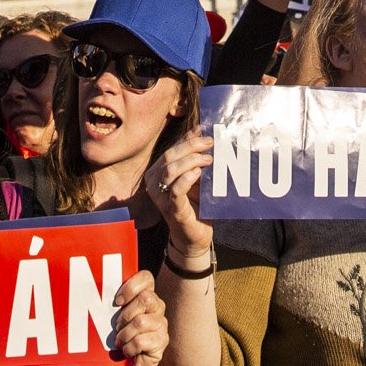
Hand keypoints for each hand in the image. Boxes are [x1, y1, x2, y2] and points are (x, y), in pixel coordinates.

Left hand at [107, 272, 167, 365]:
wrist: (124, 364)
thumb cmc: (117, 336)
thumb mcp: (110, 318)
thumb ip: (108, 303)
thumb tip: (91, 291)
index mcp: (146, 295)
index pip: (146, 278)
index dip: (132, 286)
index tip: (117, 301)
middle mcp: (157, 307)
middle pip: (145, 298)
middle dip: (125, 314)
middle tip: (116, 327)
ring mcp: (161, 324)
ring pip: (141, 321)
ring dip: (124, 334)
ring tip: (120, 341)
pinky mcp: (161, 342)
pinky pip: (141, 340)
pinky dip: (129, 348)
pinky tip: (127, 351)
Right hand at [145, 131, 216, 259]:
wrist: (195, 236)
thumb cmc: (194, 204)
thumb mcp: (194, 176)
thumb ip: (192, 155)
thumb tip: (199, 129)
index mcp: (157, 172)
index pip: (171, 150)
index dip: (188, 140)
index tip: (207, 135)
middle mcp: (154, 183)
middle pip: (169, 157)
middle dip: (191, 147)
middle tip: (211, 144)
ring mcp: (161, 197)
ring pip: (170, 170)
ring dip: (191, 160)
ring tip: (208, 159)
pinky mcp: (172, 209)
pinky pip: (175, 190)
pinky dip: (186, 178)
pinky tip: (198, 173)